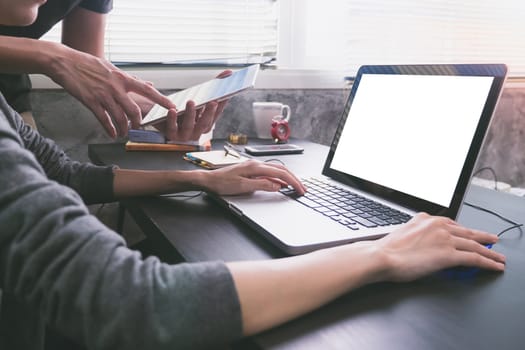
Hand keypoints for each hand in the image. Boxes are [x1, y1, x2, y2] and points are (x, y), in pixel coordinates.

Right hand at [49, 48, 174, 137]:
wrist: (64, 62)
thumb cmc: (88, 64)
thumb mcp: (112, 68)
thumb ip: (131, 79)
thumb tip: (149, 85)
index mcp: (122, 78)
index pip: (147, 90)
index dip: (161, 99)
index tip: (172, 107)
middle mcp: (115, 87)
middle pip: (134, 110)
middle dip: (138, 123)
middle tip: (138, 129)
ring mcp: (103, 95)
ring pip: (120, 118)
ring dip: (124, 129)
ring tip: (124, 134)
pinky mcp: (90, 101)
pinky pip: (104, 119)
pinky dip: (109, 129)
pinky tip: (112, 134)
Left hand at [151, 70, 231, 141]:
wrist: (164, 123)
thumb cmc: (185, 111)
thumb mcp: (198, 100)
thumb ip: (214, 86)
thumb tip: (229, 72)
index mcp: (206, 124)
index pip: (216, 115)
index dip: (221, 106)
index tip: (226, 96)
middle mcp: (197, 132)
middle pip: (205, 123)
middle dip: (209, 112)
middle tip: (213, 102)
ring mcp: (185, 135)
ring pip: (189, 125)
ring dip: (190, 114)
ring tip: (191, 102)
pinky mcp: (171, 134)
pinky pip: (172, 128)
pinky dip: (172, 119)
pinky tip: (172, 110)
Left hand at [202, 160, 305, 195]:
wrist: (208, 180)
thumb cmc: (222, 183)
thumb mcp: (243, 187)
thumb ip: (262, 185)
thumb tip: (277, 185)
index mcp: (256, 167)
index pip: (280, 173)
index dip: (293, 182)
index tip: (300, 189)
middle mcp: (256, 164)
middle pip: (281, 170)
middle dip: (294, 179)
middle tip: (302, 189)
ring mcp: (254, 167)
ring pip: (276, 171)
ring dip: (287, 178)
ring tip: (295, 187)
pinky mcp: (251, 171)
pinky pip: (269, 173)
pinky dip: (278, 179)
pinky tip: (280, 184)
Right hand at [376, 213, 504, 281]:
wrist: (380, 256)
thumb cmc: (386, 249)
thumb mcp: (403, 233)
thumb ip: (418, 234)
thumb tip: (425, 244)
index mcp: (425, 219)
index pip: (451, 224)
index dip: (464, 231)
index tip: (470, 233)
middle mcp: (437, 226)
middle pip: (466, 232)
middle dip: (482, 237)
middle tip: (493, 240)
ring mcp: (444, 239)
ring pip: (474, 245)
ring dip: (490, 252)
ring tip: (499, 257)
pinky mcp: (448, 255)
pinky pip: (474, 258)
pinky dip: (488, 262)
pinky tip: (494, 266)